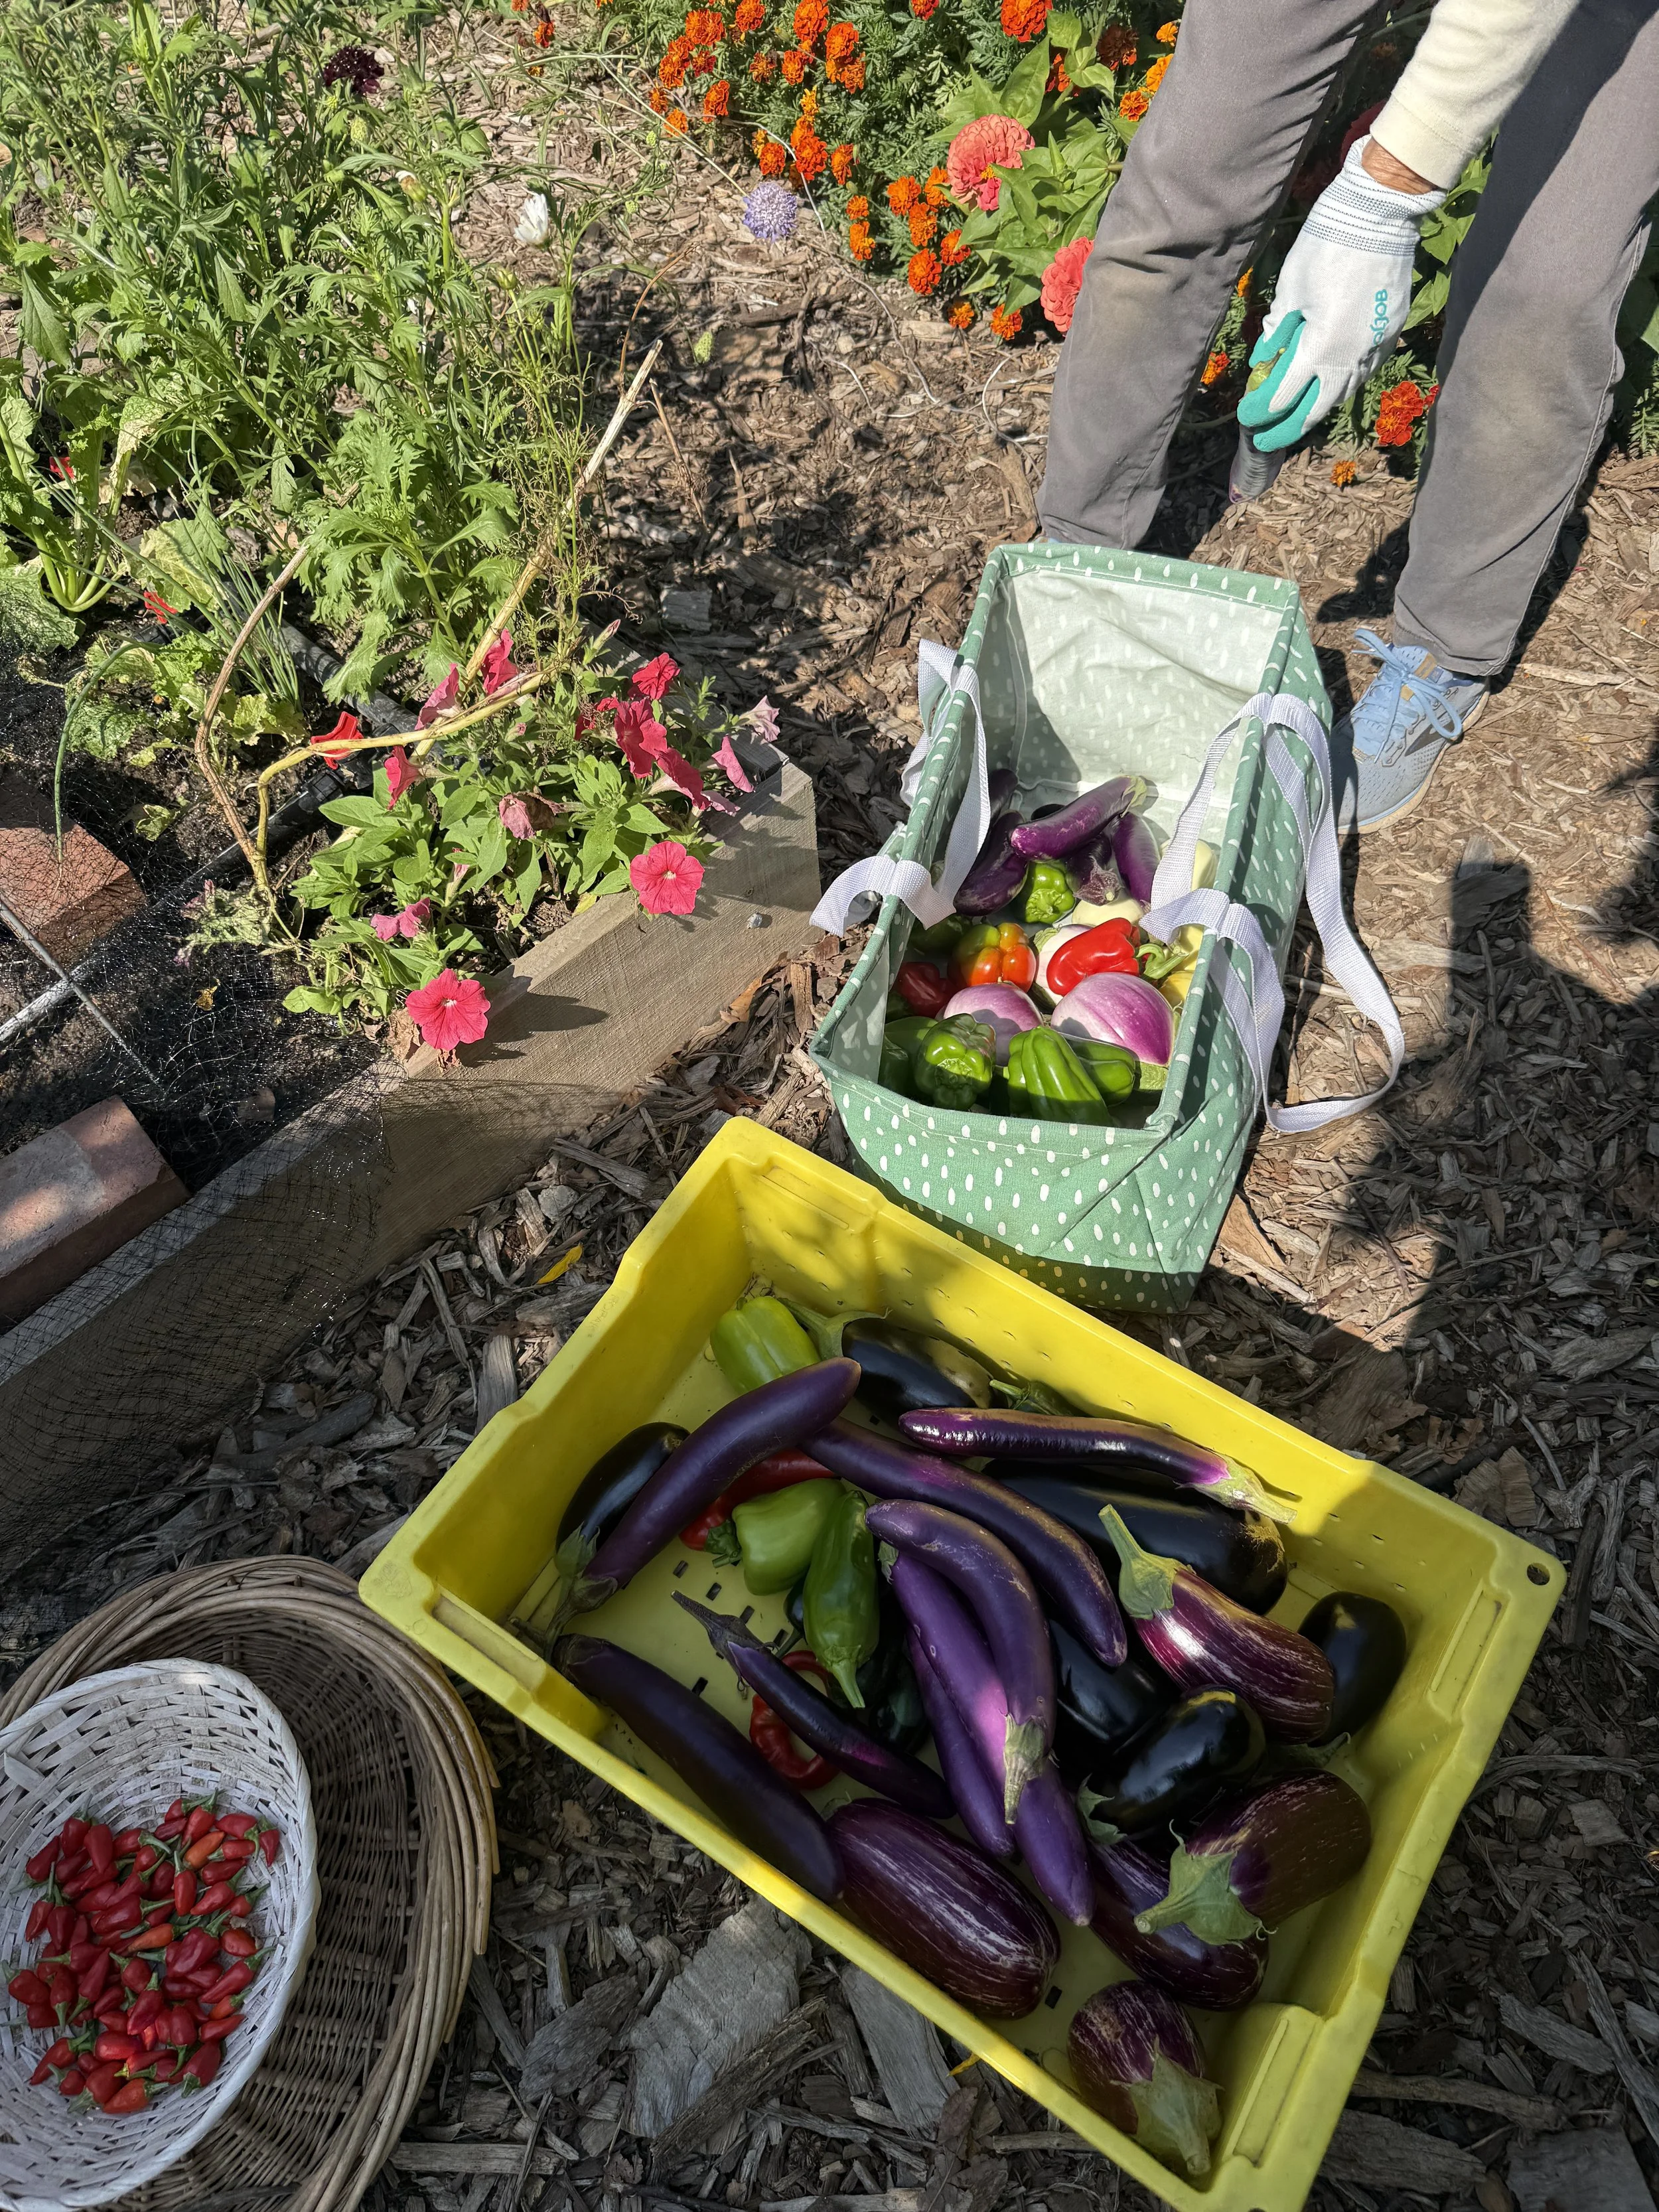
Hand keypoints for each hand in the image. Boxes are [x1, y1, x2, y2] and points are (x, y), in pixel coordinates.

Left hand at [1237, 137, 1444, 452]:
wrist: (1379, 214)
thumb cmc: (1326, 244)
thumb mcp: (1289, 287)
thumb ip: (1277, 330)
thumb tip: (1264, 360)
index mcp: (1319, 347)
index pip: (1284, 395)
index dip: (1261, 410)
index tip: (1245, 417)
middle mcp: (1350, 356)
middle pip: (1316, 408)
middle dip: (1287, 428)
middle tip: (1266, 439)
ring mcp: (1375, 346)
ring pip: (1344, 392)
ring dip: (1317, 408)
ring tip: (1296, 416)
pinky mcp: (1390, 332)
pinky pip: (1366, 370)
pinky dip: (1344, 383)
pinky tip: (1331, 384)